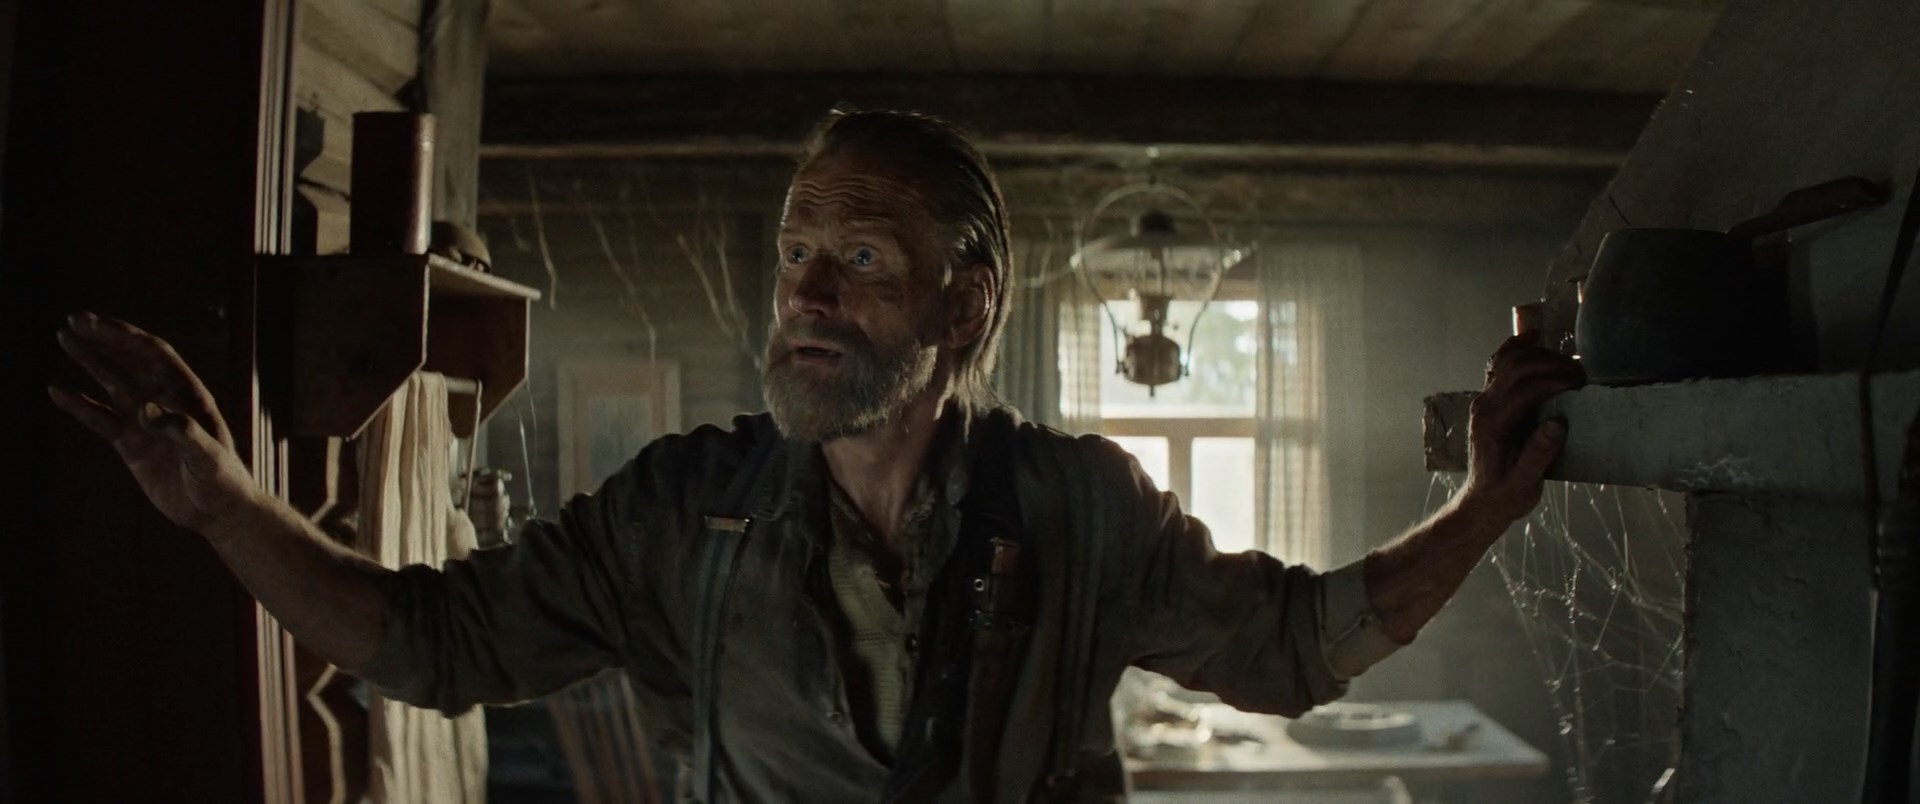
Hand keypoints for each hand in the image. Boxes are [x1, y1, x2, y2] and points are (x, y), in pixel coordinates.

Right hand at [48, 312, 258, 533]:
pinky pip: (102, 419)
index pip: (154, 355)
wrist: (218, 513)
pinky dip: (80, 406)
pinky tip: (57, 391)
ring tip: (64, 339)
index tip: (95, 323)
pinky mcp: (133, 446)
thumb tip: (147, 410)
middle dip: (105, 339)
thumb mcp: (207, 458)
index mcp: (188, 396)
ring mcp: (148, 423)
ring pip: (114, 383)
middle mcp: (167, 403)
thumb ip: (182, 433)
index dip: (125, 337)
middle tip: (73, 320)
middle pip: (131, 361)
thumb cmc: (222, 482)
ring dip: (90, 361)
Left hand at [1459, 330, 1585, 522]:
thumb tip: (1557, 425)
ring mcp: (1484, 399)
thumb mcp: (1524, 484)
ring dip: (1540, 354)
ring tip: (1571, 363)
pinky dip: (1517, 347)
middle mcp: (1484, 406)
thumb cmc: (1505, 495)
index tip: (1582, 385)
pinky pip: (1500, 364)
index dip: (1555, 382)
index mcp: (1491, 425)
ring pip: (1507, 360)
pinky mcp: (1490, 398)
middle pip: (1516, 368)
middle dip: (1552, 364)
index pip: (1524, 390)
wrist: (1483, 501)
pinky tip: (1535, 336)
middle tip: (1583, 373)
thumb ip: (1537, 456)